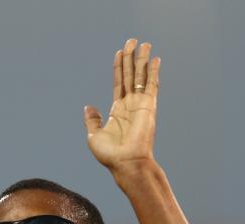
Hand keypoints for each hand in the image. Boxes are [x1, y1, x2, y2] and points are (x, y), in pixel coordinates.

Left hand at [84, 39, 159, 171]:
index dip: (119, 67)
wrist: (126, 163)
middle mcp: (131, 105)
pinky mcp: (149, 106)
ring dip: (142, 59)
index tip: (120, 52)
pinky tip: (155, 59)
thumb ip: (92, 120)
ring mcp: (140, 104)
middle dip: (131, 57)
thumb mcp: (94, 135)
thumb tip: (88, 107)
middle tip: (133, 40)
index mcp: (118, 110)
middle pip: (131, 75)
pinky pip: (151, 85)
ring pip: (141, 76)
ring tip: (144, 43)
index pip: (119, 83)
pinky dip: (153, 71)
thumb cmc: (111, 155)